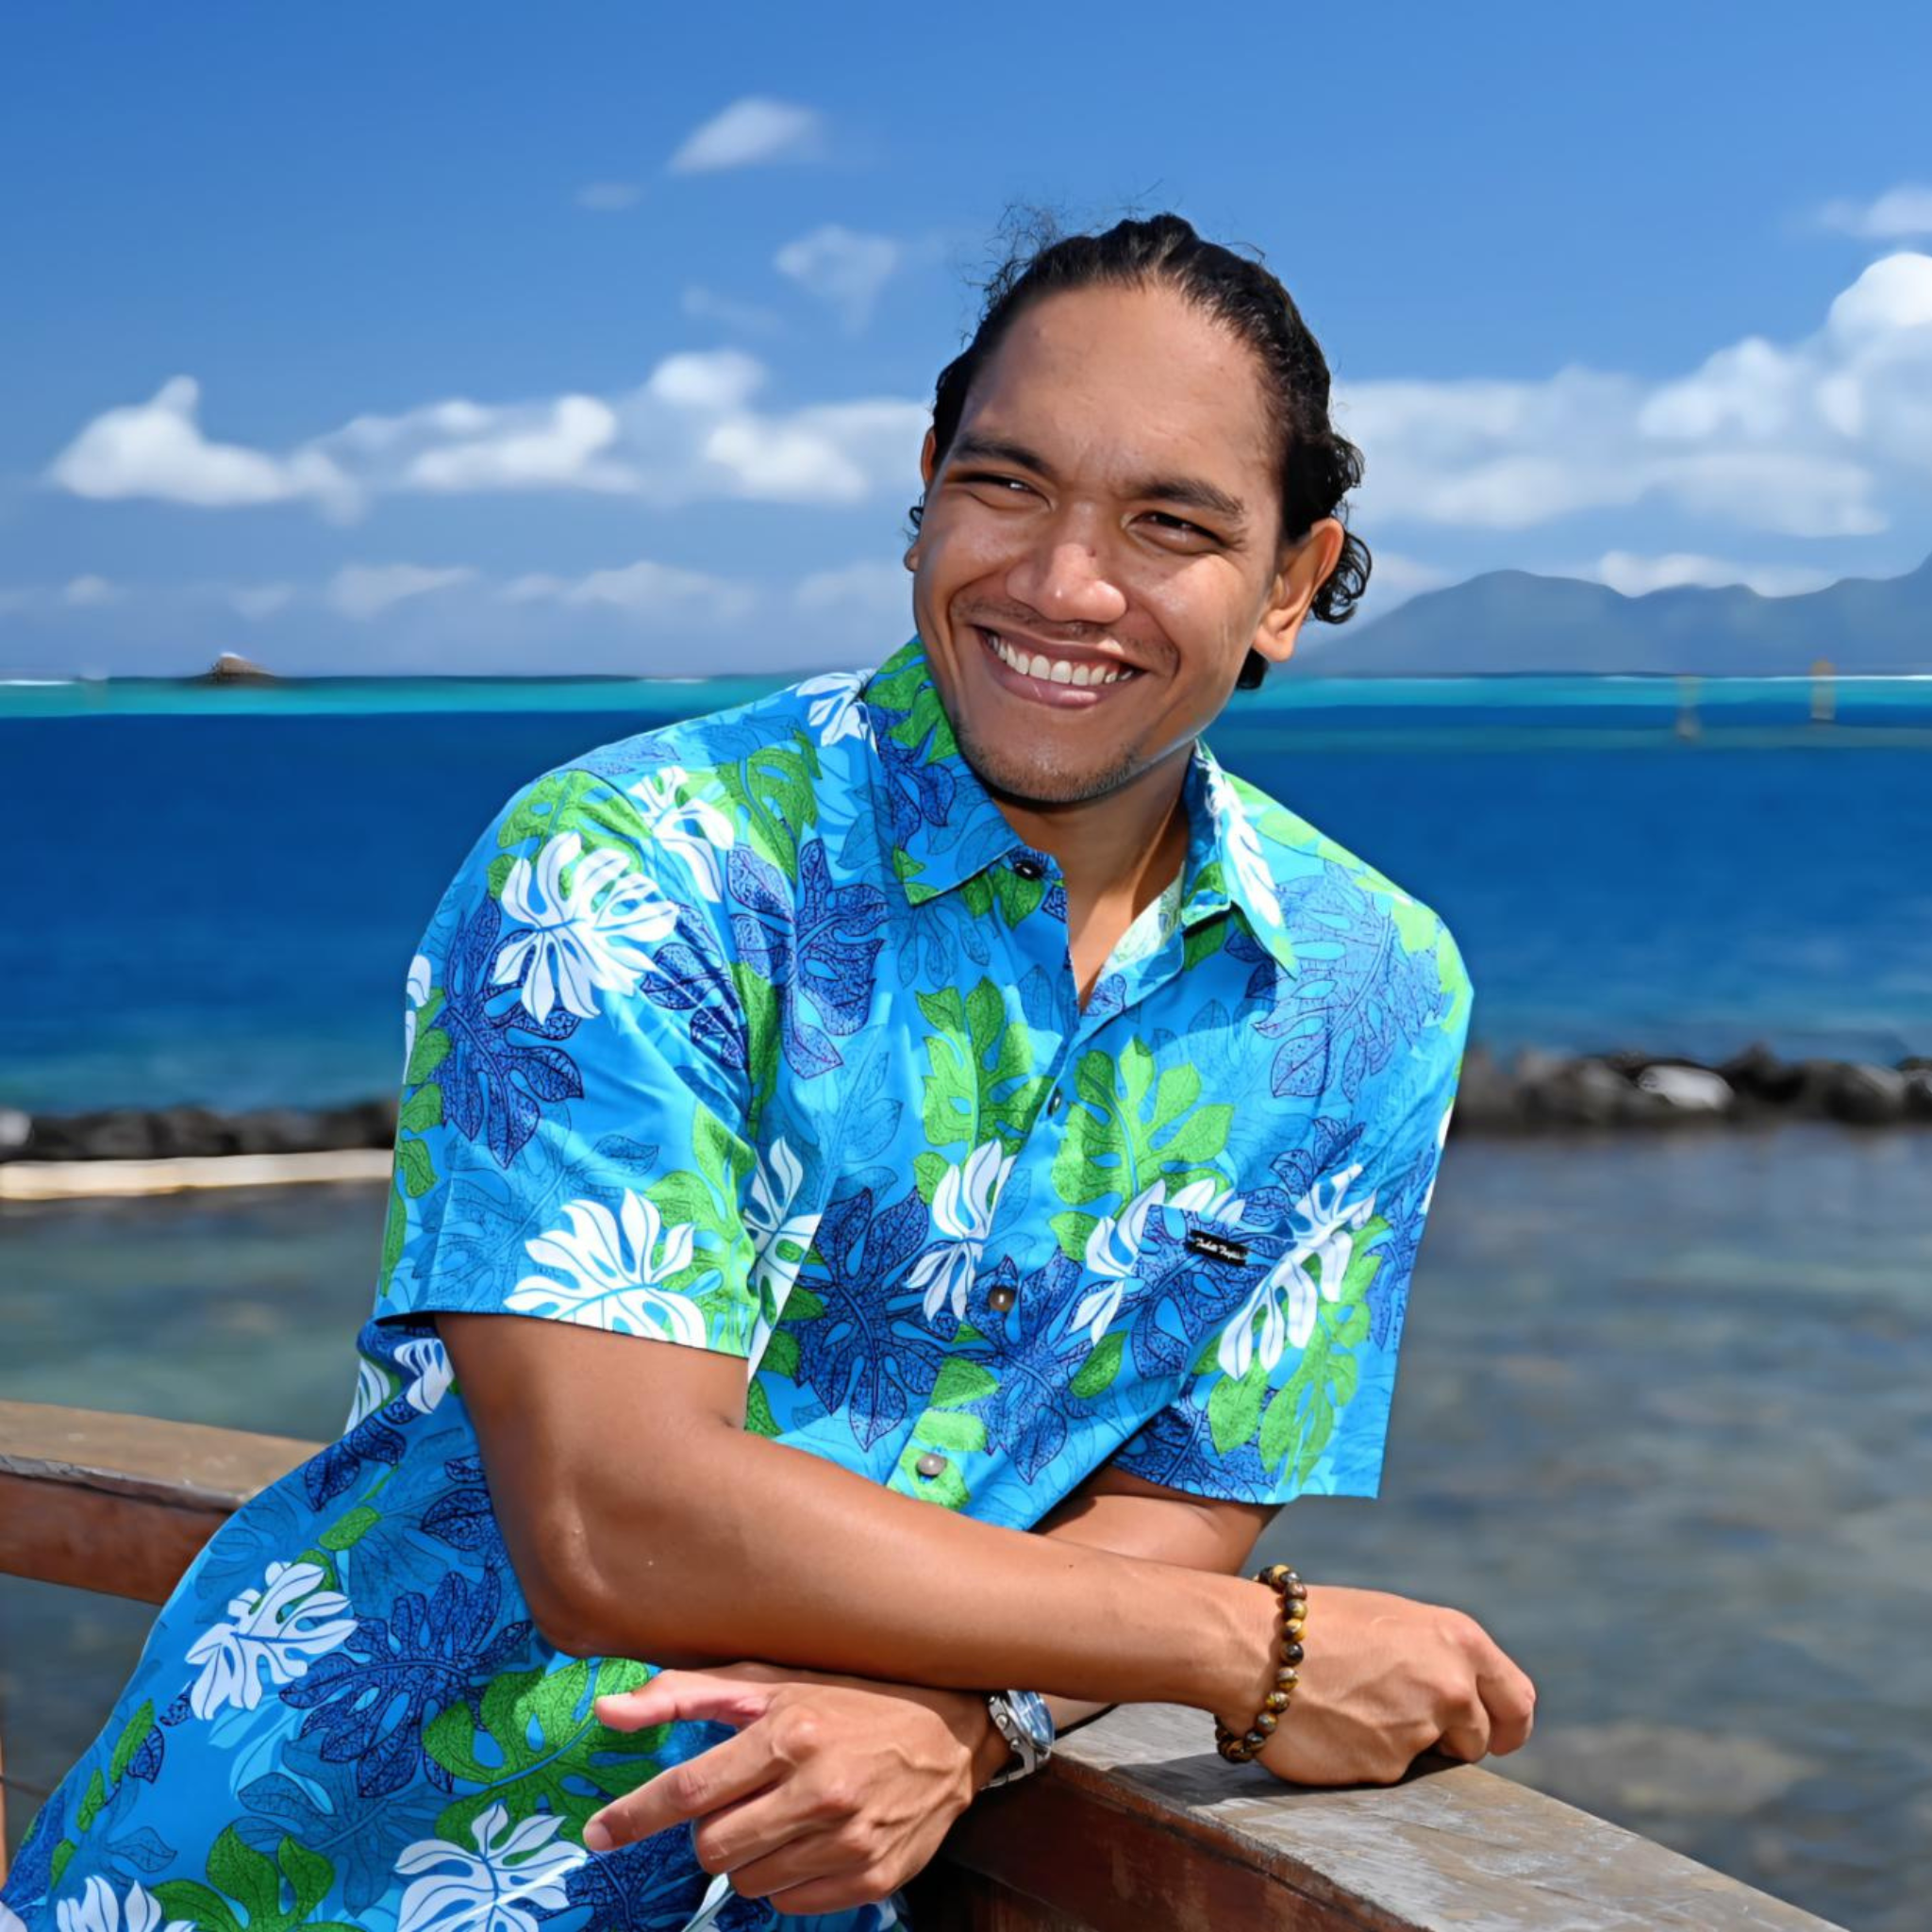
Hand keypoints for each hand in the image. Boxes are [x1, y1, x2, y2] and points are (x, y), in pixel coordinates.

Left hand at [587, 1662, 997, 1916]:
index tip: (596, 1834)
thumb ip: (686, 1694)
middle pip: (712, 1847)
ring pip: (747, 1881)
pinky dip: (786, 1877)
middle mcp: (819, 1789)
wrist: (953, 1734)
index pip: (690, 1789)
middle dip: (710, 1830)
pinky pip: (789, 1902)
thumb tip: (606, 1712)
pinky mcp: (872, 1878)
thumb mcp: (774, 1682)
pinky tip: (812, 1839)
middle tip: (740, 1801)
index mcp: (791, 1733)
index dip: (635, 1816)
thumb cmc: (851, 1698)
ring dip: (749, 1855)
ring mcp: (849, 1840)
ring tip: (783, 1815)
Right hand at [1230, 1585, 1535, 1786]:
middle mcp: (1451, 1686)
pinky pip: (1384, 1770)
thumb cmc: (1313, 1623)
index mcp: (1458, 1640)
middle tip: (1412, 1724)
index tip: (1495, 1737)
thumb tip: (1453, 1694)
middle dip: (1453, 1739)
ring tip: (1348, 1706)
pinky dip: (1363, 1755)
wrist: (1252, 1647)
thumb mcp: (1391, 1620)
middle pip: (1480, 1737)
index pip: (1517, 1700)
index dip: (1508, 1725)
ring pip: (1426, 1755)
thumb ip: (1434, 1656)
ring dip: (1400, 1744)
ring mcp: (1421, 1731)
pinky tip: (1329, 1725)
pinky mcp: (1387, 1768)